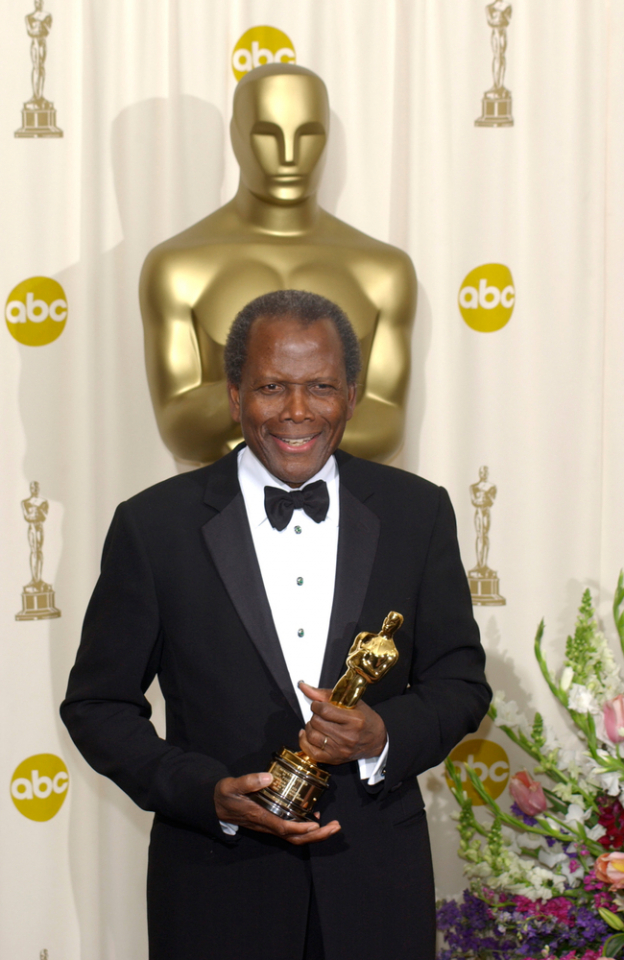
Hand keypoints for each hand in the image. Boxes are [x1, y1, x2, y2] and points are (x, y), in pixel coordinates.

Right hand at [214, 773, 340, 844]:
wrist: (216, 806)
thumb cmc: (225, 795)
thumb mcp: (231, 785)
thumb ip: (248, 781)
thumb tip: (269, 777)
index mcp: (259, 817)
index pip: (282, 826)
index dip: (299, 827)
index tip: (314, 824)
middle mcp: (267, 825)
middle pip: (295, 837)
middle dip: (317, 835)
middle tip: (335, 827)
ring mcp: (271, 825)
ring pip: (296, 837)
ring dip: (316, 834)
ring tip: (333, 826)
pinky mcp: (273, 822)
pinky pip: (292, 830)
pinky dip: (306, 828)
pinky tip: (316, 818)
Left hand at [297, 681, 386, 764]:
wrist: (377, 740)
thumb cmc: (365, 719)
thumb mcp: (351, 702)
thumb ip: (326, 694)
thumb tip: (304, 686)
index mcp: (354, 720)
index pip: (324, 711)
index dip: (316, 705)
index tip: (318, 705)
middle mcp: (347, 736)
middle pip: (316, 723)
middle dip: (314, 715)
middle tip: (320, 714)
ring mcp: (340, 750)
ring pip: (312, 736)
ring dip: (310, 727)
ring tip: (317, 724)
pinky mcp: (334, 759)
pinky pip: (311, 752)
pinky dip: (305, 741)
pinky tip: (308, 734)